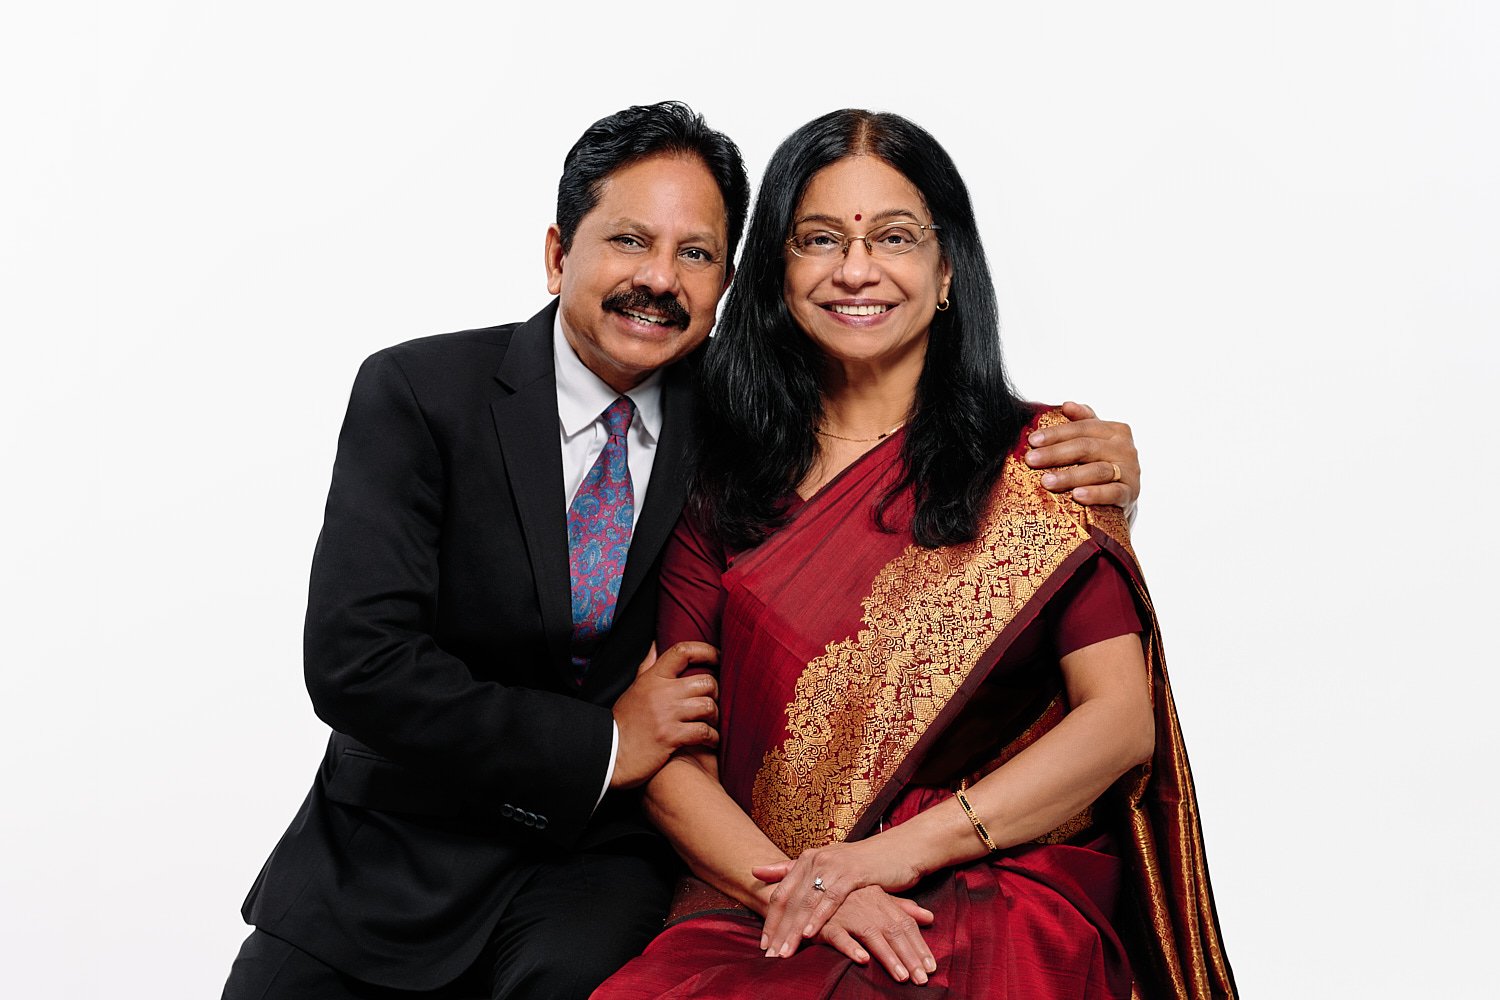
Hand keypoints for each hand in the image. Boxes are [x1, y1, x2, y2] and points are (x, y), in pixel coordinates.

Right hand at [609, 642, 719, 788]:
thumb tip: (656, 643)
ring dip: (715, 716)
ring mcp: (667, 715)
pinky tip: (711, 741)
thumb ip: (647, 666)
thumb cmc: (624, 722)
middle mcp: (662, 693)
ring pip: (708, 706)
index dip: (706, 650)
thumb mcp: (634, 688)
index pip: (683, 652)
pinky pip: (703, 732)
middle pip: (706, 681)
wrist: (610, 753)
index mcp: (653, 678)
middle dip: (715, 692)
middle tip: (714, 701)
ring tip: (712, 723)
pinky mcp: (671, 737)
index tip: (718, 657)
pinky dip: (713, 737)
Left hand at [752, 839, 921, 959]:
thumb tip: (755, 870)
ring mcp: (833, 865)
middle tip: (770, 954)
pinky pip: (830, 899)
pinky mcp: (852, 873)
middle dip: (778, 930)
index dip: (770, 920)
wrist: (898, 851)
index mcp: (807, 859)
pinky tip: (810, 934)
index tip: (764, 943)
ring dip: (794, 930)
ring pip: (806, 903)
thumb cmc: (860, 863)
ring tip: (785, 951)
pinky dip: (818, 918)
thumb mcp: (825, 865)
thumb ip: (790, 869)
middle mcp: (816, 859)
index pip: (781, 893)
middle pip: (789, 901)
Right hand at [813, 886, 936, 984]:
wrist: (808, 892)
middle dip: (909, 956)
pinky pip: (838, 936)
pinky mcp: (824, 924)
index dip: (919, 945)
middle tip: (922, 979)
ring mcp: (845, 913)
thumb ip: (901, 908)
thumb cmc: (846, 899)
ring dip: (888, 956)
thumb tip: (930, 917)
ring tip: (902, 977)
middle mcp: (865, 904)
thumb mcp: (876, 899)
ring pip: (871, 935)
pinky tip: (863, 960)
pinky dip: (851, 947)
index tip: (932, 967)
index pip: (905, 923)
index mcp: (879, 898)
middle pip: (893, 931)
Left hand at [1024, 400, 1139, 508]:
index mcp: (1115, 430)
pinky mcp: (1130, 493)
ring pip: (1097, 471)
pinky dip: (1095, 494)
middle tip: (1031, 460)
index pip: (1081, 428)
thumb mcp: (1094, 439)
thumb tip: (1067, 405)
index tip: (1032, 440)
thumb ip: (1082, 421)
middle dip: (1055, 453)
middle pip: (1086, 447)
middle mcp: (1125, 448)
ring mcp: (1129, 471)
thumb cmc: (1102, 462)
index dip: (1056, 433)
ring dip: (1070, 476)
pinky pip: (1112, 493)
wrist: (1122, 495)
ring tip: (1046, 481)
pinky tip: (1077, 495)